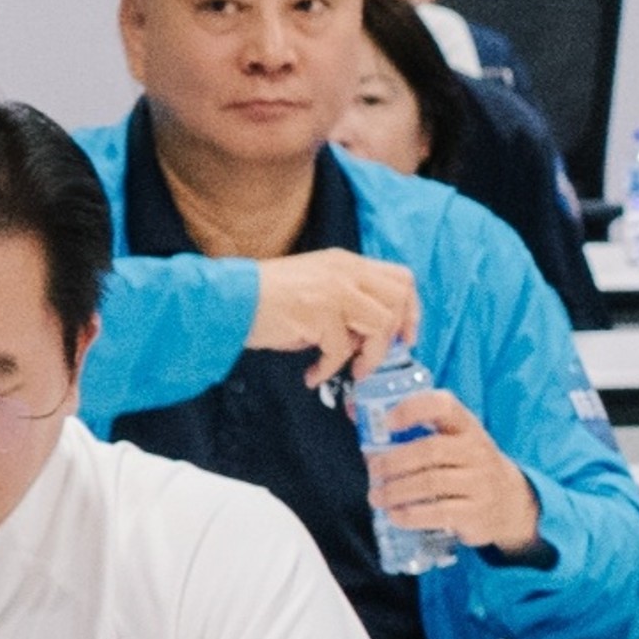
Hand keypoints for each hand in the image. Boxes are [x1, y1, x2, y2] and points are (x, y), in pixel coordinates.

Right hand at [247, 250, 425, 393]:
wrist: (227, 300)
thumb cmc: (267, 300)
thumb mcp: (317, 289)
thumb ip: (349, 302)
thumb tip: (375, 338)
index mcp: (347, 263)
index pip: (401, 278)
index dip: (410, 310)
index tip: (405, 338)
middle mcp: (345, 271)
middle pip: (398, 300)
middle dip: (394, 334)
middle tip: (372, 356)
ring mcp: (334, 290)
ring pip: (380, 326)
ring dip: (367, 356)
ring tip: (348, 369)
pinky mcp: (319, 312)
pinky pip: (341, 350)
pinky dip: (329, 368)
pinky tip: (313, 375)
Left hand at [363, 384, 547, 555]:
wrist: (509, 501)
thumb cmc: (465, 466)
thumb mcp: (450, 442)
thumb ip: (410, 429)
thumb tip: (354, 410)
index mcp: (465, 426)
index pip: (443, 405)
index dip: (413, 409)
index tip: (387, 422)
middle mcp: (476, 451)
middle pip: (430, 449)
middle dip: (394, 461)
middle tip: (373, 471)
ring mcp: (480, 482)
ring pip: (431, 482)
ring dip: (396, 491)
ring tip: (377, 497)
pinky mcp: (477, 512)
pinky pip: (439, 513)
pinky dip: (410, 515)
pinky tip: (395, 515)